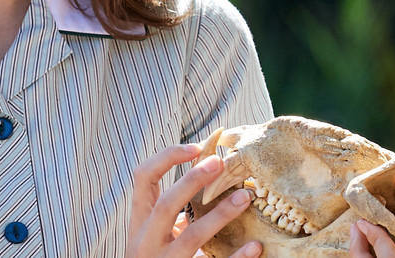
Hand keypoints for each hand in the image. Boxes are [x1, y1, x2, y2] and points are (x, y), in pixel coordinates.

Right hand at [128, 143, 261, 257]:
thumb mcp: (154, 236)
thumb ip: (172, 213)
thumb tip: (207, 175)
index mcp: (140, 223)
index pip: (142, 179)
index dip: (166, 158)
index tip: (196, 147)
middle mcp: (147, 242)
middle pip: (166, 204)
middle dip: (192, 181)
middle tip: (220, 162)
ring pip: (191, 237)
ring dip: (220, 215)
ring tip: (245, 197)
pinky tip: (255, 246)